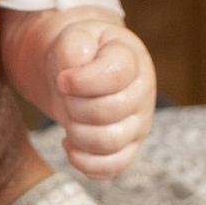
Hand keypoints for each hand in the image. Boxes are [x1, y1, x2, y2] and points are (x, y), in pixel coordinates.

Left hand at [47, 13, 157, 180]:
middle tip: (65, 97)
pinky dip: (84, 162)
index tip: (63, 79)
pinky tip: (70, 143)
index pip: (115, 76)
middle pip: (107, 112)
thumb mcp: (74, 36)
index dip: (82, 81)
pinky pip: (112, 168)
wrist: (80, 69)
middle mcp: (143, 94)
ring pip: (108, 143)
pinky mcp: (129, 148)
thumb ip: (73, 49)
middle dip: (73, 106)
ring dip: (76, 133)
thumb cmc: (80, 52)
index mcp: (132, 60)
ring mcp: (139, 124)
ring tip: (68, 117)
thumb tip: (69, 80)